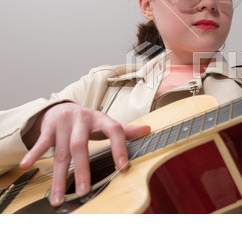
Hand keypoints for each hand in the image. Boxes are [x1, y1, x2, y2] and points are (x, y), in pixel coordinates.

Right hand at [20, 102, 150, 206]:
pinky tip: (28, 166)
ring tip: (58, 198)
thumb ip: (126, 130)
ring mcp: (64, 124)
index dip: (120, 147)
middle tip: (84, 191)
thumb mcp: (107, 123)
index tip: (123, 167)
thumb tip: (148, 130)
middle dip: (82, 170)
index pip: (114, 131)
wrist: (64, 107)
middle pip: (81, 146)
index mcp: (101, 119)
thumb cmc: (90, 121)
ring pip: (60, 152)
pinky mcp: (48, 128)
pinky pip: (41, 143)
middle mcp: (83, 120)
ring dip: (59, 177)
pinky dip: (34, 154)